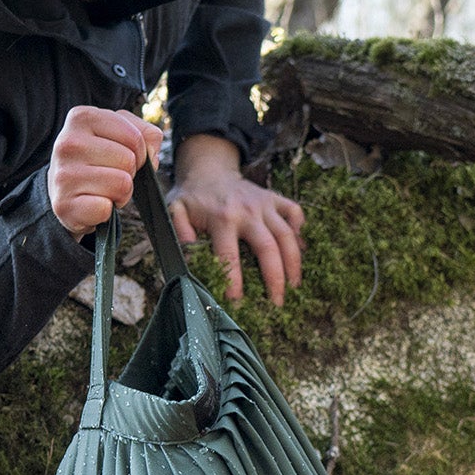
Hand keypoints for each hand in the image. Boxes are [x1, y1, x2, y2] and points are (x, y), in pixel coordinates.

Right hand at [47, 107, 162, 239]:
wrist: (63, 190)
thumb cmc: (97, 158)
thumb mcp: (120, 134)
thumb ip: (146, 134)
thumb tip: (151, 154)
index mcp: (82, 117)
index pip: (135, 137)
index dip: (139, 153)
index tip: (122, 157)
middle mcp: (67, 143)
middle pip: (128, 161)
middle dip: (128, 173)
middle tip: (111, 176)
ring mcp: (63, 175)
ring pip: (122, 185)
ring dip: (121, 193)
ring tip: (104, 190)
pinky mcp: (64, 205)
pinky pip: (105, 209)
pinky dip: (106, 211)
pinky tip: (93, 204)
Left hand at [168, 134, 303, 305]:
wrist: (209, 170)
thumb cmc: (192, 198)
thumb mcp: (175, 210)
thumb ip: (179, 230)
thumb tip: (188, 253)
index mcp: (222, 218)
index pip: (230, 255)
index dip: (234, 281)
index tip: (237, 303)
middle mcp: (247, 211)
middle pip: (268, 248)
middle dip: (275, 279)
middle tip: (278, 303)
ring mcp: (264, 204)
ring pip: (287, 235)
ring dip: (293, 263)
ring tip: (294, 287)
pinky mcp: (274, 198)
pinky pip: (294, 212)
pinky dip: (299, 231)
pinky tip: (299, 250)